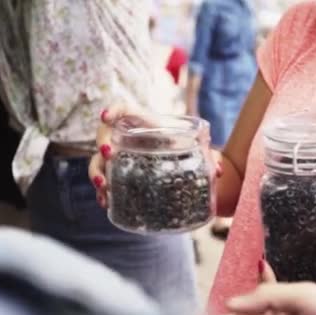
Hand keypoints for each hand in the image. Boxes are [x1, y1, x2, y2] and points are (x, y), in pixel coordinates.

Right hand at [88, 105, 221, 207]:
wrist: (180, 160)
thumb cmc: (185, 146)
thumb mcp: (195, 146)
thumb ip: (207, 154)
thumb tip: (219, 170)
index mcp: (142, 121)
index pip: (122, 109)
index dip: (112, 110)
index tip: (106, 117)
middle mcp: (125, 137)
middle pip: (104, 134)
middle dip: (103, 143)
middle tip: (110, 154)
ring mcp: (118, 156)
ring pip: (97, 161)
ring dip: (96, 172)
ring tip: (103, 186)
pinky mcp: (118, 174)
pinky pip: (104, 181)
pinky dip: (103, 192)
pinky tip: (106, 202)